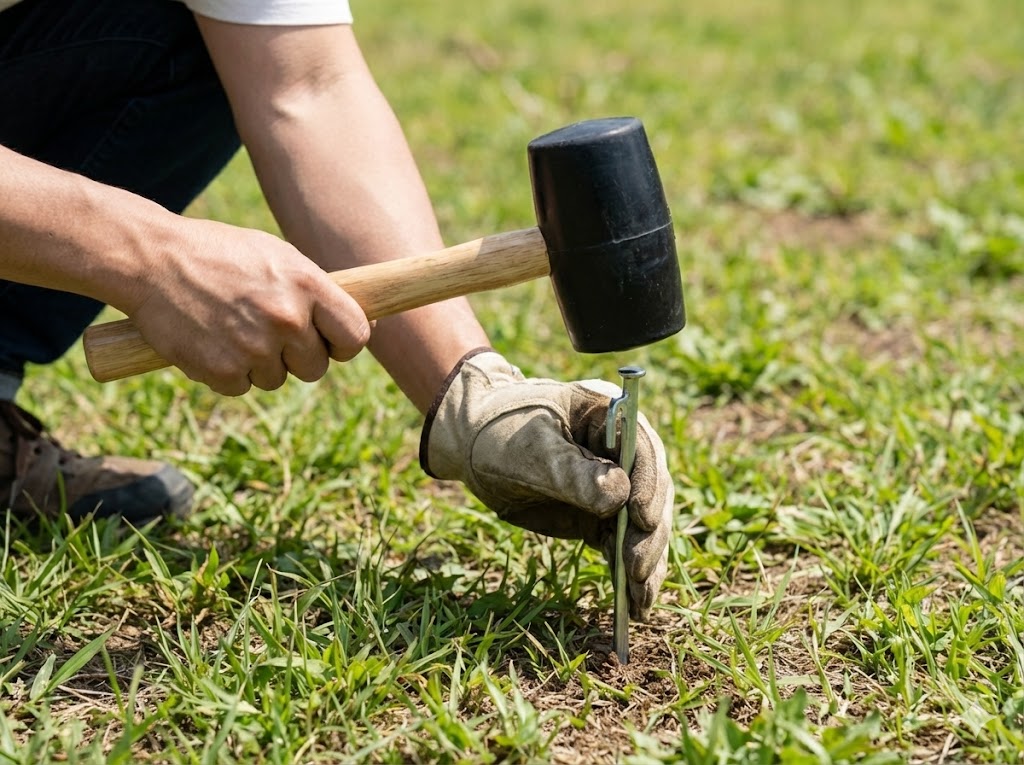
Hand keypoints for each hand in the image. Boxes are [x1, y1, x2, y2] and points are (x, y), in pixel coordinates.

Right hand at [125, 218, 370, 395]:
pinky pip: (241, 387)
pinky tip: (211, 339)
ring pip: (277, 379)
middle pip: (316, 367)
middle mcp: (286, 318)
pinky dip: (227, 372)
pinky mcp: (222, 370)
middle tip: (267, 332)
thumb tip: (362, 328)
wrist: (150, 259)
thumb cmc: (219, 254)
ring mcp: (254, 347)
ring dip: (259, 363)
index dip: (344, 344)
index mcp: (307, 285)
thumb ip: (316, 292)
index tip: (331, 343)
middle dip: (297, 357)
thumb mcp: (276, 256)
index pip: (355, 336)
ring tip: (231, 327)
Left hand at [420, 350, 673, 619]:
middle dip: (648, 533)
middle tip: (637, 569)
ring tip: (642, 599)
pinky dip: (631, 570)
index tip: (643, 518)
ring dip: (647, 559)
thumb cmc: (499, 433)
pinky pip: (623, 543)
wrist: (473, 445)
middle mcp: (622, 450)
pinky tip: (636, 602)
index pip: (642, 449)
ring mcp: (616, 484)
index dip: (647, 484)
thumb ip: (571, 473)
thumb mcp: (530, 451)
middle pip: (651, 491)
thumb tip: (619, 494)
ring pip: (644, 523)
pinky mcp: (603, 515)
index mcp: (609, 415)